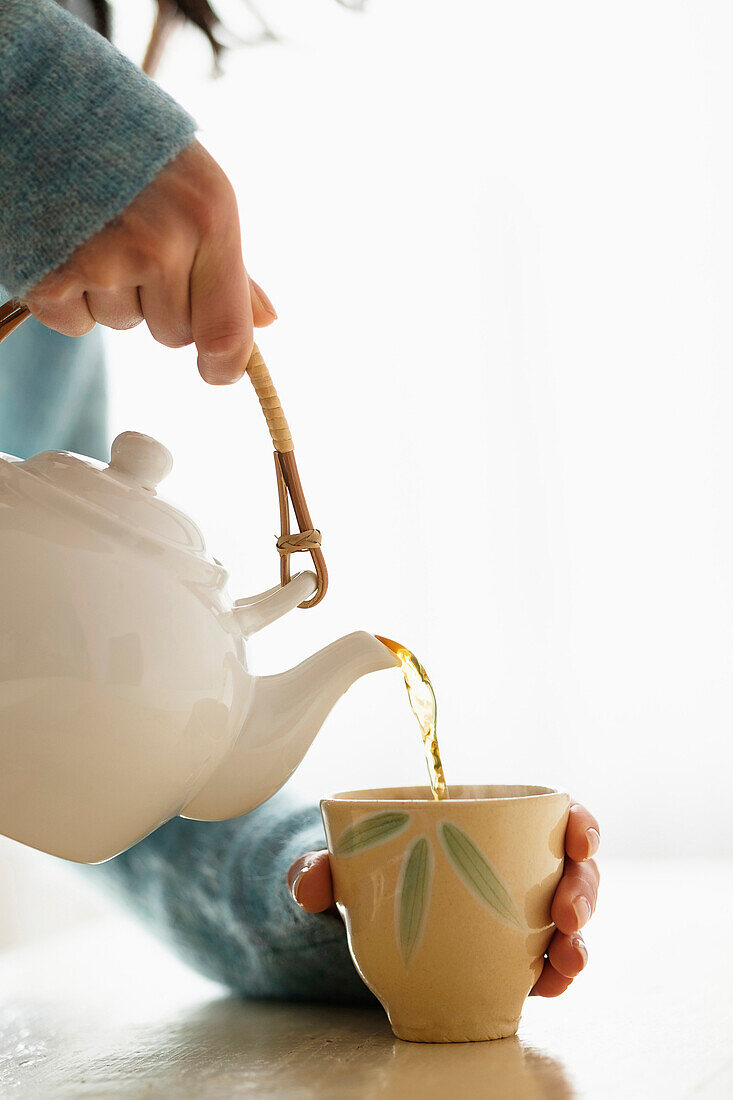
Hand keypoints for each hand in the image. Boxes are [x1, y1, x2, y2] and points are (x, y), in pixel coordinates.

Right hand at [25, 140, 275, 384]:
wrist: (37, 96)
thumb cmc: (126, 142)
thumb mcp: (194, 186)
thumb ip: (228, 262)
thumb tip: (264, 322)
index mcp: (210, 216)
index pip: (228, 331)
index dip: (225, 365)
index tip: (218, 372)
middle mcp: (162, 242)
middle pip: (174, 334)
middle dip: (159, 303)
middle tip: (133, 243)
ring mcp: (104, 261)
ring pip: (123, 323)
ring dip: (111, 293)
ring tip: (94, 230)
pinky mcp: (51, 277)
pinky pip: (74, 323)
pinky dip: (68, 296)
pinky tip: (64, 243)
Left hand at [287, 800, 599, 998]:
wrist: (368, 928)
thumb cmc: (372, 877)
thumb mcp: (345, 868)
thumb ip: (318, 868)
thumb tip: (309, 883)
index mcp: (492, 829)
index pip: (553, 817)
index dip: (579, 823)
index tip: (579, 839)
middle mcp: (520, 869)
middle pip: (575, 870)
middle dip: (583, 891)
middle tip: (566, 915)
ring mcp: (523, 916)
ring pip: (573, 922)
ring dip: (578, 941)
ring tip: (565, 959)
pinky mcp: (518, 959)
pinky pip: (551, 966)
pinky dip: (556, 976)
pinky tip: (546, 984)